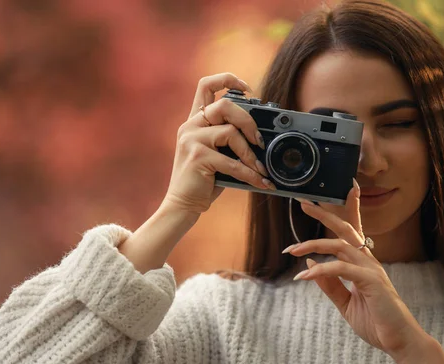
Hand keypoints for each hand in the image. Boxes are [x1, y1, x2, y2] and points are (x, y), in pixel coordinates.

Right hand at [162, 73, 274, 215]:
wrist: (182, 204)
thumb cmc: (203, 179)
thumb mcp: (215, 153)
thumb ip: (228, 138)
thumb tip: (261, 134)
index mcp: (195, 121)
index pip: (206, 85)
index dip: (228, 80)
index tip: (247, 89)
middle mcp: (191, 126)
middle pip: (225, 104)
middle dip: (248, 121)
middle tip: (259, 140)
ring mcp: (192, 140)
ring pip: (230, 132)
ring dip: (250, 153)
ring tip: (259, 168)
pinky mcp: (197, 157)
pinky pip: (232, 162)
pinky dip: (250, 174)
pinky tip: (260, 182)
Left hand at [284, 181, 426, 359]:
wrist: (400, 343)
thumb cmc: (376, 322)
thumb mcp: (345, 302)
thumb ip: (329, 283)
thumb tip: (310, 264)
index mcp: (363, 263)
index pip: (353, 231)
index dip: (348, 209)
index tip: (337, 192)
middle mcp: (368, 260)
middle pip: (345, 228)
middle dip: (324, 213)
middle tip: (302, 202)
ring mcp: (372, 269)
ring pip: (339, 245)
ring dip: (313, 244)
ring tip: (292, 250)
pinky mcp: (372, 281)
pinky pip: (341, 268)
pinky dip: (320, 270)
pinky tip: (304, 277)